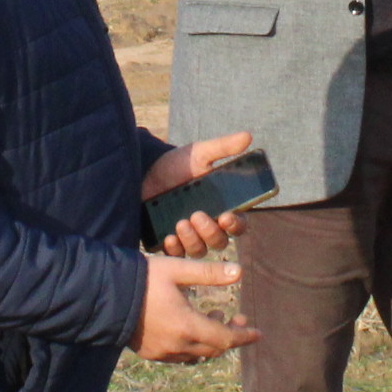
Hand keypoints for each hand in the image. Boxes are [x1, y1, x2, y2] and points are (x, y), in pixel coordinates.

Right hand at [134, 254, 254, 361]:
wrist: (103, 295)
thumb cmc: (142, 279)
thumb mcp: (177, 270)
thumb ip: (209, 273)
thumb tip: (239, 272)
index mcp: (187, 326)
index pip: (226, 339)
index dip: (244, 336)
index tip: (258, 333)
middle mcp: (177, 345)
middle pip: (214, 349)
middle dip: (229, 336)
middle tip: (237, 318)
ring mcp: (163, 352)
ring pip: (197, 354)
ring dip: (211, 340)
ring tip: (214, 317)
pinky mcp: (150, 353)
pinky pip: (180, 356)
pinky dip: (193, 345)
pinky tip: (190, 328)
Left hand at [139, 131, 258, 256]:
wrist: (143, 171)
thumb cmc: (176, 164)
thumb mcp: (199, 154)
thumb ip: (223, 147)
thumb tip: (248, 136)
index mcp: (221, 207)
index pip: (238, 224)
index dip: (236, 224)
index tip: (227, 216)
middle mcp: (208, 225)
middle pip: (220, 241)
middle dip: (211, 232)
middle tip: (197, 215)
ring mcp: (188, 236)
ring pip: (199, 250)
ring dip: (193, 240)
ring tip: (181, 222)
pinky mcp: (169, 242)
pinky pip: (177, 255)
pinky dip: (174, 249)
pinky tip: (168, 238)